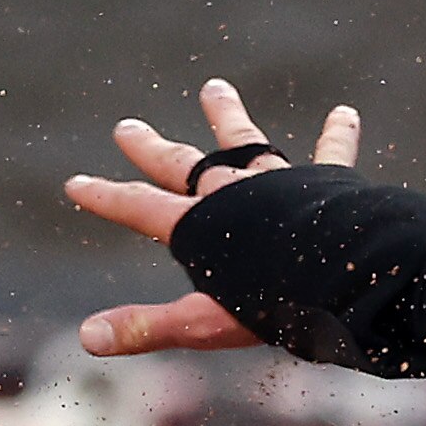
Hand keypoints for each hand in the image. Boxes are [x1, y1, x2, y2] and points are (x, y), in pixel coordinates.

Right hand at [62, 78, 359, 355]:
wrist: (348, 278)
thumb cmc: (277, 307)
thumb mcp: (205, 323)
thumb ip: (148, 326)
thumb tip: (86, 338)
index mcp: (199, 226)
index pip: (139, 208)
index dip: (106, 197)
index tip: (77, 184)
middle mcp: (234, 193)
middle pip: (182, 166)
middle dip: (151, 149)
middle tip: (126, 127)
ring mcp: (280, 182)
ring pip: (247, 141)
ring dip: (228, 116)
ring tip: (215, 88)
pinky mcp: (329, 183)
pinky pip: (333, 153)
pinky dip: (338, 134)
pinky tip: (346, 112)